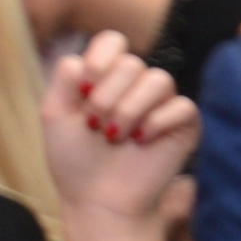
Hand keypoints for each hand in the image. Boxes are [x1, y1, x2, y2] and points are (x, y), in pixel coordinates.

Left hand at [41, 32, 197, 229]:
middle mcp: (136, 87)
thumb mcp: (54, 114)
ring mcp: (162, 104)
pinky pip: (181, 106)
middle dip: (107, 96)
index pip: (112, 41)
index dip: (99, 58)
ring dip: (129, 110)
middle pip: (132, 63)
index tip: (83, 89)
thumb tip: (86, 58)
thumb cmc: (75, 161)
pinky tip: (142, 142)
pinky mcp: (185, 125)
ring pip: (158, 80)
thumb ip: (64, 78)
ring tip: (116, 136)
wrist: (98, 200)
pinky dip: (157, 123)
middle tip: (96, 126)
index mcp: (106, 78)